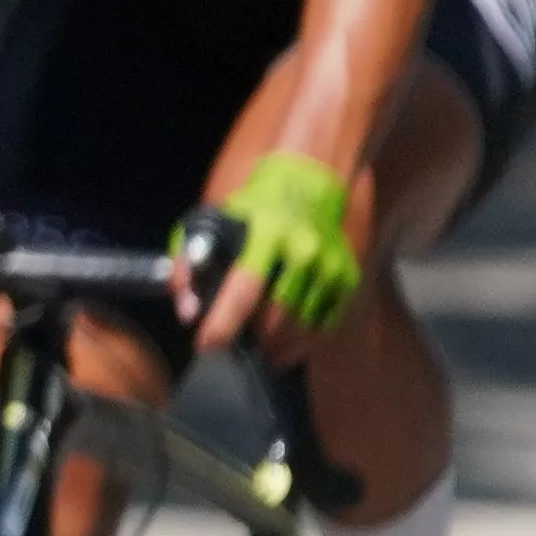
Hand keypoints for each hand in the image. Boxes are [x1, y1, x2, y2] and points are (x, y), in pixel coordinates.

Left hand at [192, 148, 367, 356]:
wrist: (310, 183)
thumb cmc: (254, 208)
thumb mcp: (212, 222)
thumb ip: (191, 265)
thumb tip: (188, 312)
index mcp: (266, 234)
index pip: (244, 289)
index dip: (223, 322)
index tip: (206, 345)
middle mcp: (303, 251)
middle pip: (276, 315)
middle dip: (252, 340)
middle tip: (234, 348)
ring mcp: (329, 266)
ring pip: (302, 325)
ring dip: (276, 346)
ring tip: (258, 352)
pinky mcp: (347, 277)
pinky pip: (326, 323)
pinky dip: (304, 342)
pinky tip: (285, 347)